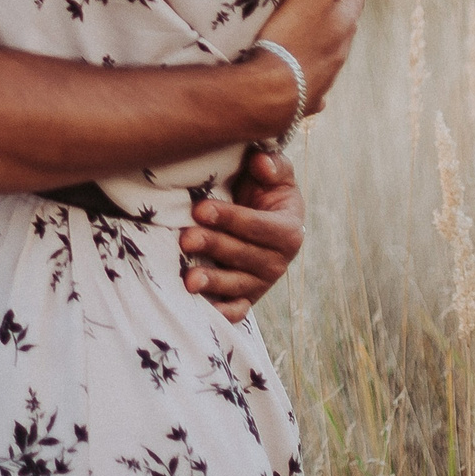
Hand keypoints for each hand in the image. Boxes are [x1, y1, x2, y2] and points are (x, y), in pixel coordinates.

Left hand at [180, 151, 303, 319]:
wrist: (260, 217)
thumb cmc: (263, 190)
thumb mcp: (274, 173)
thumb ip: (273, 165)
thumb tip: (261, 162)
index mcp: (288, 230)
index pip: (259, 226)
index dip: (231, 218)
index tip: (200, 209)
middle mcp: (278, 261)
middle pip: (244, 256)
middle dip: (214, 247)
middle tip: (186, 238)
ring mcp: (262, 282)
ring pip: (238, 286)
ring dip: (214, 283)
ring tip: (189, 279)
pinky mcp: (247, 298)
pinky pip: (237, 311)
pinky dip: (222, 313)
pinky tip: (202, 311)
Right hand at [253, 0, 364, 122]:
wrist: (270, 93)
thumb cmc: (292, 37)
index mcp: (344, 25)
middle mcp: (339, 54)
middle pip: (341, 26)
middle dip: (330, 10)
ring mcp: (323, 80)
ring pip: (325, 56)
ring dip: (315, 43)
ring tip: (292, 32)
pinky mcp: (303, 100)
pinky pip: (306, 84)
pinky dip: (300, 75)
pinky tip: (285, 73)